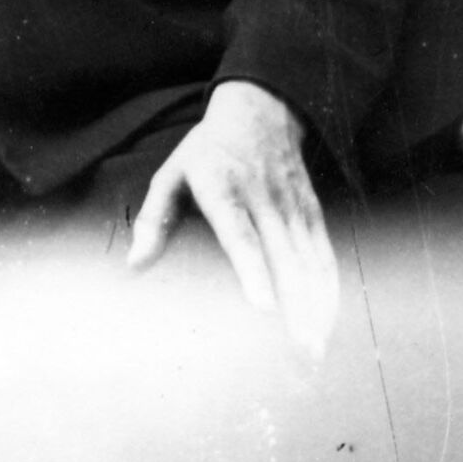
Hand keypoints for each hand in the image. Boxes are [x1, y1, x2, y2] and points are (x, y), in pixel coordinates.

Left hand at [127, 80, 335, 351]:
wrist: (261, 111)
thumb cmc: (207, 153)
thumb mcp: (170, 177)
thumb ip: (155, 221)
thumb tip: (134, 266)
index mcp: (224, 191)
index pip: (242, 236)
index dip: (255, 273)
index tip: (265, 308)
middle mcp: (264, 199)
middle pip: (285, 259)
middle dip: (296, 308)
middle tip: (300, 350)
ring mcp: (293, 206)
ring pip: (310, 262)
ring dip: (317, 307)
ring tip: (315, 348)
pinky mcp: (312, 212)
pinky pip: (324, 254)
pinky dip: (328, 289)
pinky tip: (328, 320)